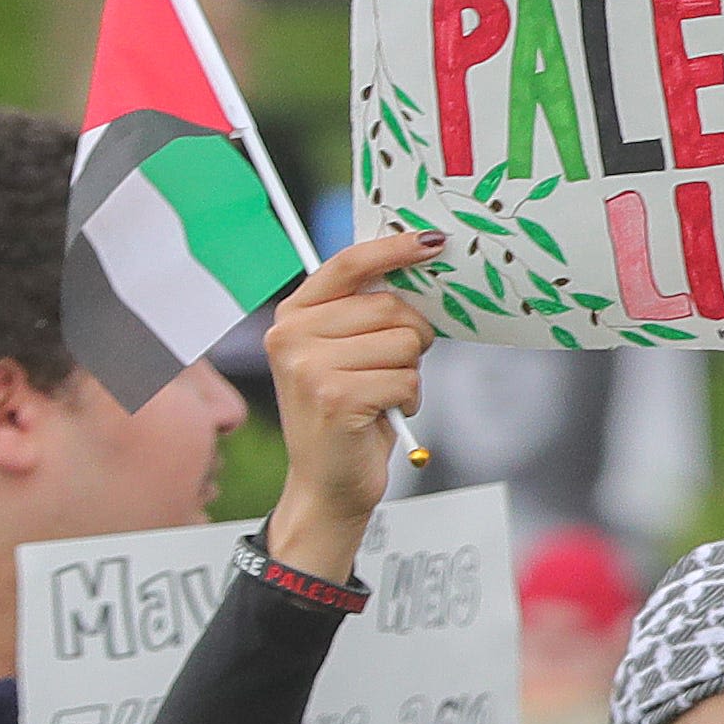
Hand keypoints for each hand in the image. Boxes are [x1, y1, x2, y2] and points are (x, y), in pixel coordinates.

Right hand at [263, 231, 438, 578]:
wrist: (327, 482)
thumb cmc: (349, 408)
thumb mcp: (347, 350)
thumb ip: (366, 309)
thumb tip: (421, 259)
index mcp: (293, 315)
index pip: (347, 264)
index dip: (394, 249)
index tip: (432, 242)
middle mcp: (291, 336)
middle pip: (390, 306)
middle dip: (412, 335)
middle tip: (393, 364)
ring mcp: (309, 367)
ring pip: (404, 342)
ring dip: (409, 371)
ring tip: (381, 393)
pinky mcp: (335, 397)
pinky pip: (405, 379)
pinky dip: (408, 397)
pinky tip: (382, 413)